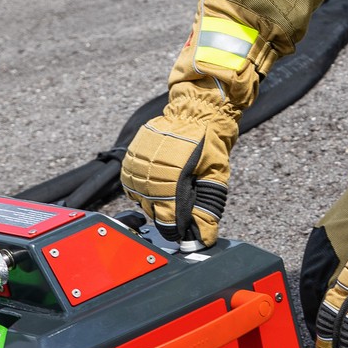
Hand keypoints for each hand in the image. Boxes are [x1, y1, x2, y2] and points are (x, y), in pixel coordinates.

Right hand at [120, 98, 234, 246]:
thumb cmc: (209, 142)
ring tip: (173, 182)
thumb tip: (204, 238)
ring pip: (142, 200)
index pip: (166, 224)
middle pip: (154, 213)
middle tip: (184, 196)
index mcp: (170, 182)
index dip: (177, 230)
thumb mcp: (216, 176)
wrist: (195, 109)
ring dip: (155, 199)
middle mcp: (149, 176)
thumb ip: (208, 208)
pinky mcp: (131, 157)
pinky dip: (144, 187)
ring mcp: (137, 166)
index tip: (185, 231)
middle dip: (169, 212)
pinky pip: (132, 185)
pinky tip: (160, 177)